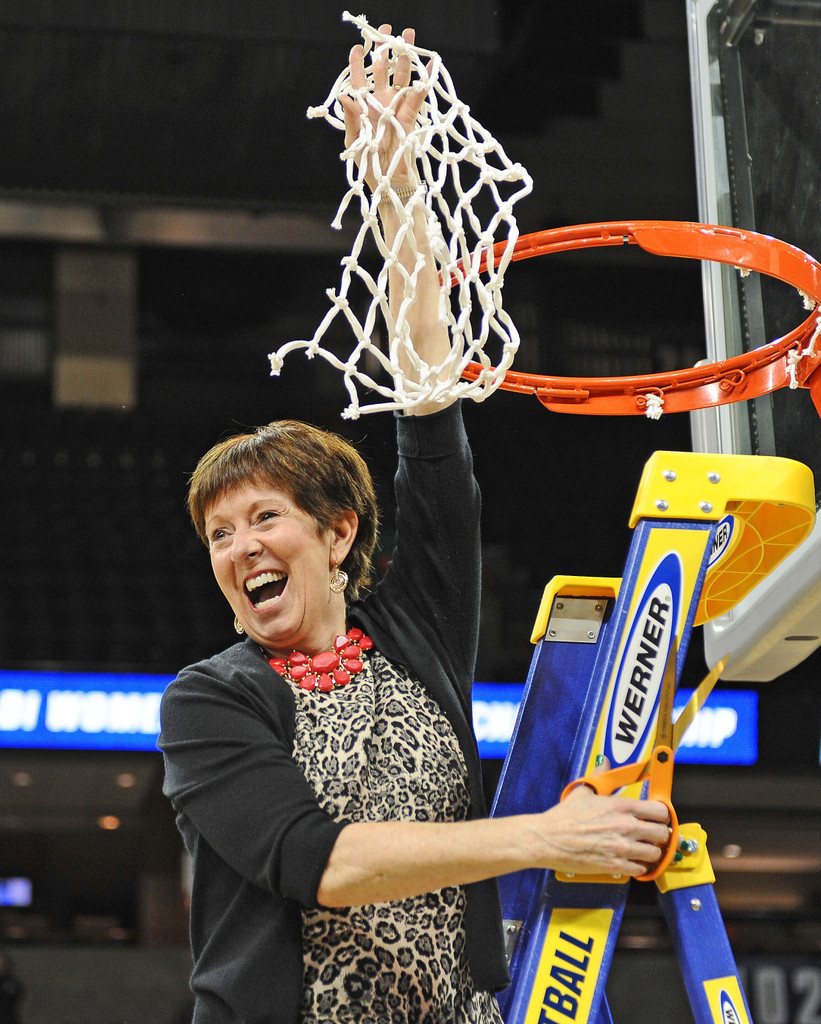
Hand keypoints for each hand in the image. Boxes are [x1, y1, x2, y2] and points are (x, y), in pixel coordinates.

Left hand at [338, 25, 427, 191]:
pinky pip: (419, 95)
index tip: (357, 47)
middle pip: (382, 71)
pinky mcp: (410, 116)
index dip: (357, 63)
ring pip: (401, 76)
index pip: (359, 80)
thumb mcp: (355, 142)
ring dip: (405, 57)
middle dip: (384, 49)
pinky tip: (431, 63)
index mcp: (363, 107)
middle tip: (387, 29)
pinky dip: (425, 79)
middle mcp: (380, 103)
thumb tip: (344, 95)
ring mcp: (396, 107)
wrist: (387, 183)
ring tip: (408, 36)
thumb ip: (351, 118)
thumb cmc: (367, 165)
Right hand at [534, 788, 670, 878]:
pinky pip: (641, 870)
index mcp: (621, 806)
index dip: (662, 815)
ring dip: (651, 853)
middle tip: (653, 836)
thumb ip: (600, 776)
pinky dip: (639, 867)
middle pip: (662, 834)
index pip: (659, 811)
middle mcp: (626, 827)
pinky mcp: (616, 866)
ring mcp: (622, 848)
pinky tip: (633, 862)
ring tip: (643, 850)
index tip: (659, 818)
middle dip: (660, 835)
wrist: (549, 839)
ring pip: (655, 854)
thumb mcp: (583, 791)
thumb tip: (604, 762)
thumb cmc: (564, 817)